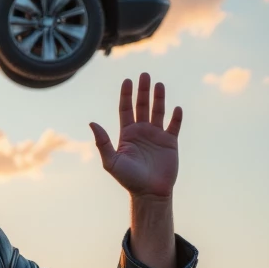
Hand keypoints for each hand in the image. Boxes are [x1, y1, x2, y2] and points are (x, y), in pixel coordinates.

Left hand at [89, 73, 180, 200]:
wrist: (149, 193)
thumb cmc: (129, 179)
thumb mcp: (112, 161)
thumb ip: (102, 142)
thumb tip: (92, 123)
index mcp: (127, 134)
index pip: (126, 109)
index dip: (126, 95)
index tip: (127, 80)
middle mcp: (142, 132)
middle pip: (142, 106)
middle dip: (143, 90)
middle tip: (144, 75)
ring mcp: (157, 136)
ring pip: (158, 111)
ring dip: (158, 98)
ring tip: (159, 84)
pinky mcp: (170, 143)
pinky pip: (174, 126)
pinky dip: (176, 117)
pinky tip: (176, 107)